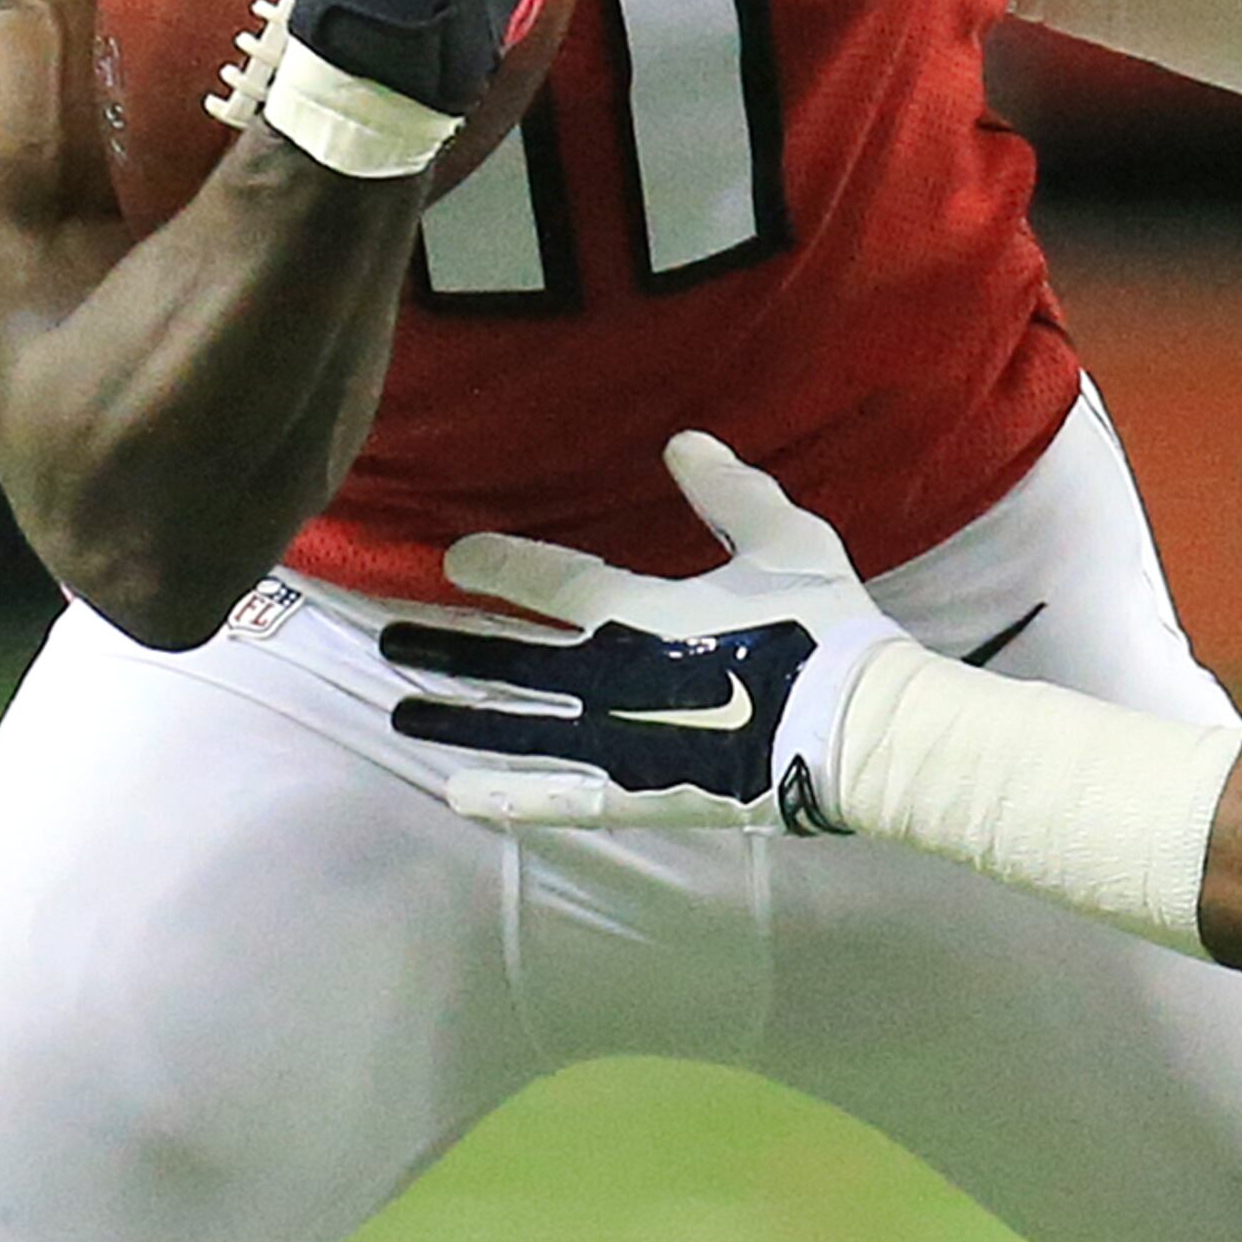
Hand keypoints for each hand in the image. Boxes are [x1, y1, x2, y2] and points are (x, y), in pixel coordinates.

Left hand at [383, 431, 915, 832]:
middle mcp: (605, 676)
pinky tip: (456, 796)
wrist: (855, 729)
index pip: (543, 579)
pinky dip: (506, 799)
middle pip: (506, 658)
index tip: (454, 557)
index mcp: (636, 608)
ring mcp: (613, 741)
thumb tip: (680, 440)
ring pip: (513, 728)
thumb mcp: (783, 539)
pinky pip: (557, 800)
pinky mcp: (636, 795)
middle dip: (445, 645)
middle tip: (386, 641)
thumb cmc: (822, 628)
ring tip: (401, 713)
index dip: (495, 565)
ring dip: (455, 718)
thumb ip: (727, 491)